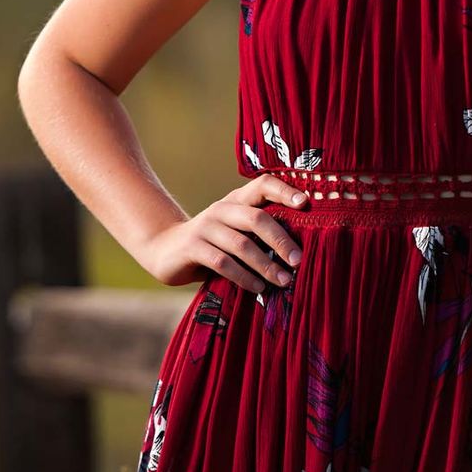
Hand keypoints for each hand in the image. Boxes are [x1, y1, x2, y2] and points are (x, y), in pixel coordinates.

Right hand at [144, 174, 308, 292]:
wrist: (165, 249)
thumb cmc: (213, 243)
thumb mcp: (235, 231)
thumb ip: (259, 233)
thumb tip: (300, 250)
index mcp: (237, 200)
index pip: (263, 184)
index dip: (285, 191)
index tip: (306, 204)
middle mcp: (222, 209)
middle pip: (257, 218)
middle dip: (281, 240)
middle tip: (298, 260)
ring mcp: (205, 227)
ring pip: (241, 244)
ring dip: (265, 265)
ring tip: (283, 281)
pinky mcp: (193, 247)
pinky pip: (223, 263)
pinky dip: (243, 277)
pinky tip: (258, 287)